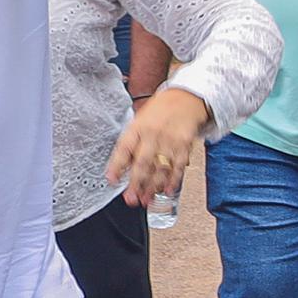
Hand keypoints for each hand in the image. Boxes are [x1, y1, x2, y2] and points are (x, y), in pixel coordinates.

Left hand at [108, 85, 212, 206]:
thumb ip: (132, 143)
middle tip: (130, 199)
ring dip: (153, 187)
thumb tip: (121, 168)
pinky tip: (167, 190)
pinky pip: (178, 166)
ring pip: (160, 168)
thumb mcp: (140, 121)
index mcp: (137, 127)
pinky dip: (173, 180)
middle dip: (136, 183)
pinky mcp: (184, 145)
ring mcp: (170, 140)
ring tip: (146, 199)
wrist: (186, 97)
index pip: (123, 148)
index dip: (116, 165)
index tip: (111, 179)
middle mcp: (153, 134)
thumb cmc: (160, 111)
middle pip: (143, 162)